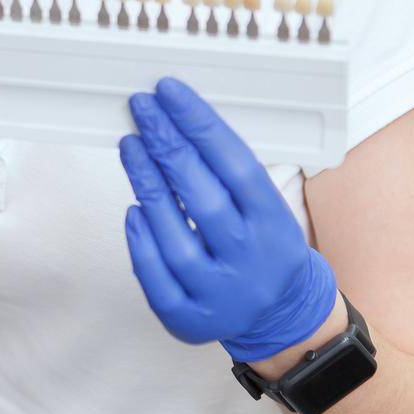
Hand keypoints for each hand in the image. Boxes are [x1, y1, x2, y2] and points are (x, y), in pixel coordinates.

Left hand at [118, 76, 337, 359]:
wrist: (282, 314)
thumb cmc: (265, 245)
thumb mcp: (267, 206)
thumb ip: (229, 172)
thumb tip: (179, 120)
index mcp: (275, 227)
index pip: (235, 166)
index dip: (199, 124)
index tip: (170, 93)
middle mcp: (249, 263)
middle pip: (202, 197)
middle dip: (167, 145)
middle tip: (144, 109)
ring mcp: (219, 296)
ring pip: (174, 237)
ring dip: (147, 183)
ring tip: (131, 145)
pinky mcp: (188, 320)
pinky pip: (155, 276)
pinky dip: (140, 239)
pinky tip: (133, 207)